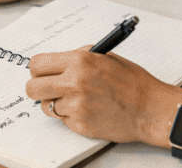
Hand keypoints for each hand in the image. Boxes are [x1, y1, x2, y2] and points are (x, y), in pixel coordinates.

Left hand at [25, 47, 181, 143]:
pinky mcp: (80, 124)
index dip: (37, 70)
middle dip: (38, 88)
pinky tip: (87, 109)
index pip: (37, 64)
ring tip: (76, 99)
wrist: (149, 108)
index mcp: (80, 61)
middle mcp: (74, 82)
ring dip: (56, 103)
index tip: (41, 73)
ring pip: (46, 106)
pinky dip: (70, 115)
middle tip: (48, 88)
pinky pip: (62, 119)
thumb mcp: (104, 56)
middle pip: (32, 88)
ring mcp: (76, 106)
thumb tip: (54, 63)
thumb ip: (77, 57)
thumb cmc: (131, 82)